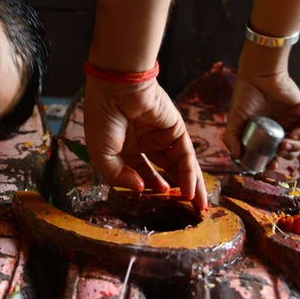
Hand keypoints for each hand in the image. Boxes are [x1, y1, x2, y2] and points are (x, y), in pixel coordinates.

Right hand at [83, 76, 207, 210]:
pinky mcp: (177, 128)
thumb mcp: (102, 154)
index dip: (149, 186)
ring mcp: (162, 134)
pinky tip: (189, 192)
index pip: (142, 170)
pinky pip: (185, 156)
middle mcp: (146, 140)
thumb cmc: (102, 116)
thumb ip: (119, 176)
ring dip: (189, 186)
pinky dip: (189, 175)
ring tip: (197, 208)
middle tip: (185, 211)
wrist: (116, 87)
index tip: (154, 201)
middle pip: (165, 169)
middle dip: (174, 189)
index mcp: (126, 145)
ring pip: (179, 165)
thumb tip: (141, 190)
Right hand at [223, 70, 299, 161]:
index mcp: (268, 133)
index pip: (275, 153)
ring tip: (285, 145)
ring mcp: (294, 120)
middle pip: (290, 151)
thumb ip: (232, 138)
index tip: (269, 165)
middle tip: (278, 154)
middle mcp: (282, 128)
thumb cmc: (244, 95)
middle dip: (286, 157)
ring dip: (296, 148)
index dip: (273, 162)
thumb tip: (237, 157)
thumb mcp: (234, 120)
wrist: (257, 76)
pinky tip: (295, 135)